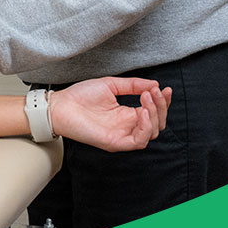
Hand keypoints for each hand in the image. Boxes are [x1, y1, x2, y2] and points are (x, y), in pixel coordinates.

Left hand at [49, 77, 171, 151]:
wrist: (61, 105)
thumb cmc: (81, 96)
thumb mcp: (111, 85)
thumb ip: (133, 85)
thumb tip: (154, 84)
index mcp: (127, 115)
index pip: (153, 112)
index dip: (162, 102)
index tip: (165, 89)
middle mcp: (127, 127)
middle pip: (157, 124)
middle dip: (160, 107)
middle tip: (154, 92)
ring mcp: (122, 136)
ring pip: (151, 133)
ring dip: (154, 115)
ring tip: (146, 98)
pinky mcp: (115, 143)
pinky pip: (138, 141)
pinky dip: (145, 127)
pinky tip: (142, 112)